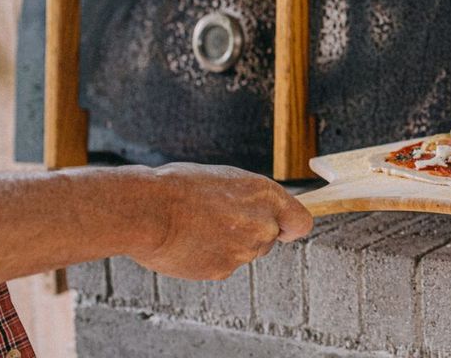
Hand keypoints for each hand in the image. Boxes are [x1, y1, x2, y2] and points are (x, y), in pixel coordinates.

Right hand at [128, 163, 312, 279]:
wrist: (149, 210)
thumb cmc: (181, 187)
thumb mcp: (227, 179)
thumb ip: (252, 200)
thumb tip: (262, 211)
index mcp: (266, 195)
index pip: (301, 222)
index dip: (290, 227)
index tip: (282, 229)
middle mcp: (263, 225)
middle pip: (269, 239)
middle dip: (250, 234)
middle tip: (219, 221)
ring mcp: (244, 251)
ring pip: (244, 253)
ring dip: (228, 246)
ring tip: (198, 228)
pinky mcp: (223, 271)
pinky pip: (223, 266)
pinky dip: (209, 258)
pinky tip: (190, 243)